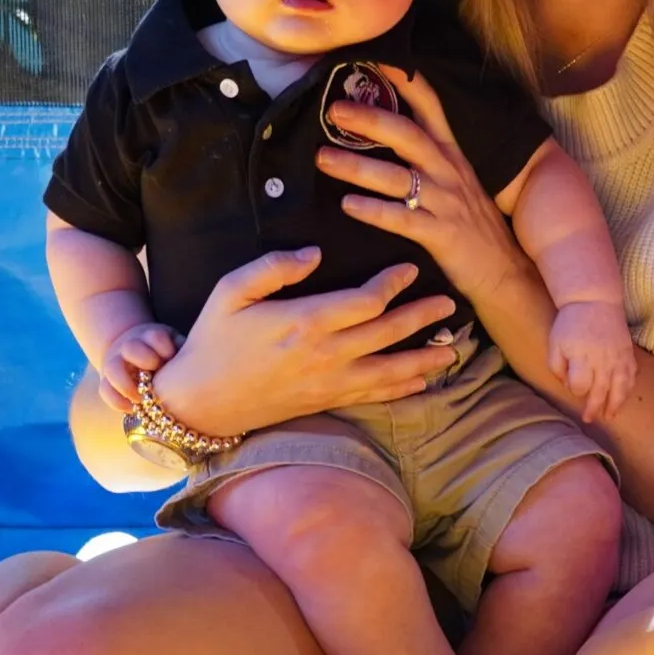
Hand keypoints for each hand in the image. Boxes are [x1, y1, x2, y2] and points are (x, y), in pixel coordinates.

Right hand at [96, 323, 179, 413]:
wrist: (132, 351)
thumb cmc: (165, 353)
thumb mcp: (176, 344)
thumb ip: (184, 351)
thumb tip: (199, 365)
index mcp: (150, 336)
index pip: (155, 336)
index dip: (164, 348)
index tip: (171, 358)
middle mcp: (129, 346)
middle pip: (131, 348)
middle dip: (145, 361)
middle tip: (156, 375)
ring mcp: (115, 362)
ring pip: (113, 369)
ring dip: (128, 385)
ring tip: (142, 399)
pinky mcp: (107, 380)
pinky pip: (105, 391)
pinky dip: (117, 402)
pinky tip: (132, 409)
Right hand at [146, 246, 459, 438]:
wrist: (200, 400)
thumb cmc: (213, 340)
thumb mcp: (230, 291)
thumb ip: (273, 267)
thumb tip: (313, 253)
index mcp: (305, 322)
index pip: (366, 301)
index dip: (393, 284)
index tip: (409, 269)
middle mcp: (325, 355)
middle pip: (388, 334)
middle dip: (423, 317)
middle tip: (450, 302)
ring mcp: (328, 383)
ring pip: (390, 371)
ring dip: (424, 359)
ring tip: (452, 348)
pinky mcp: (326, 401)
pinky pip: (374, 396)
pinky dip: (402, 390)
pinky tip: (421, 383)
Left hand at [314, 66, 533, 303]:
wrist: (505, 271)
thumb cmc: (472, 225)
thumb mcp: (456, 182)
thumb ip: (427, 157)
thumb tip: (388, 133)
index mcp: (450, 154)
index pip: (430, 106)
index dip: (406, 80)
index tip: (376, 58)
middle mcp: (448, 171)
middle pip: (407, 135)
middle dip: (370, 119)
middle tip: (334, 109)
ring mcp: (444, 203)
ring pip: (396, 177)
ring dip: (357, 166)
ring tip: (323, 158)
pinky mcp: (440, 235)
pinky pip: (401, 219)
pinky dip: (373, 211)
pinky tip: (347, 205)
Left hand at [549, 298, 635, 424]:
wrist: (595, 300)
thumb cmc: (571, 323)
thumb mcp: (555, 343)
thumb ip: (556, 366)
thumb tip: (566, 384)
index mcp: (582, 358)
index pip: (580, 386)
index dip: (576, 390)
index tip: (573, 387)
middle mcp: (603, 361)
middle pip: (601, 392)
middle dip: (594, 408)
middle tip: (588, 419)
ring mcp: (619, 359)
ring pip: (620, 388)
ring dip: (615, 405)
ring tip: (610, 416)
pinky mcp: (628, 354)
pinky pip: (631, 377)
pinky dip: (628, 389)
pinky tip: (623, 396)